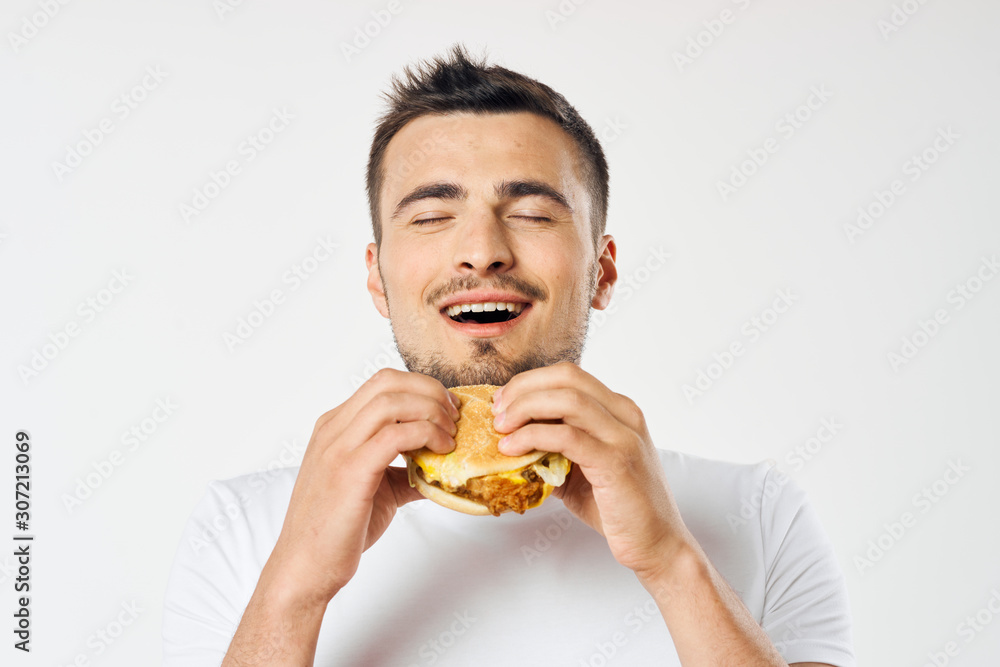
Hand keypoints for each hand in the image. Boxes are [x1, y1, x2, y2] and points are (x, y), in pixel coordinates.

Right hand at [263, 368, 458, 605]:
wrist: (305, 568)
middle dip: (430, 391)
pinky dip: (425, 435)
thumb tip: (441, 470)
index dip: (422, 388)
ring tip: (450, 434)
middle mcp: (333, 430)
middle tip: (454, 416)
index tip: (447, 408)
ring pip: (391, 401)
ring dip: (430, 411)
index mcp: (335, 427)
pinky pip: (394, 435)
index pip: (382, 383)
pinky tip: (440, 451)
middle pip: (388, 382)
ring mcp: (338, 448)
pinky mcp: (350, 471)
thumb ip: (404, 473)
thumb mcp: (375, 490)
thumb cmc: (335, 532)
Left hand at [491, 362, 691, 582]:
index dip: (530, 382)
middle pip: (566, 377)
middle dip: (523, 389)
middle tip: (497, 412)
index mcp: (619, 410)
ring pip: (566, 400)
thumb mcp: (581, 471)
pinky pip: (568, 436)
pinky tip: (513, 449)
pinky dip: (534, 436)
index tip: (503, 403)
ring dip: (525, 409)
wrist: (657, 544)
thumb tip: (510, 441)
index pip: (569, 375)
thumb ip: (553, 450)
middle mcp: (625, 415)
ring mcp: (624, 436)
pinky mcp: (617, 461)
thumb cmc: (619, 509)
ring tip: (501, 429)